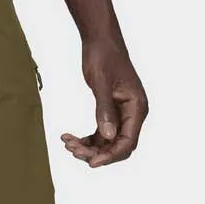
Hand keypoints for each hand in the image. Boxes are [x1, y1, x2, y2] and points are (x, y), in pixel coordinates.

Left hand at [62, 40, 147, 167]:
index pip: (128, 142)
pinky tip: (68, 137)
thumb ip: (104, 110)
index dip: (110, 156)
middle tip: (72, 150)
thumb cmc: (104, 57)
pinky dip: (85, 139)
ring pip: (107, 143)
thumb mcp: (102, 84)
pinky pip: (100, 134)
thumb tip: (108, 137)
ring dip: (87, 147)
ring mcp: (122, 114)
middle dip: (96, 153)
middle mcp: (132, 114)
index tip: (91, 163)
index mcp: (137, 108)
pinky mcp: (110, 112)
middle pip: (117, 146)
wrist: (100, 41)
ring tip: (67, 143)